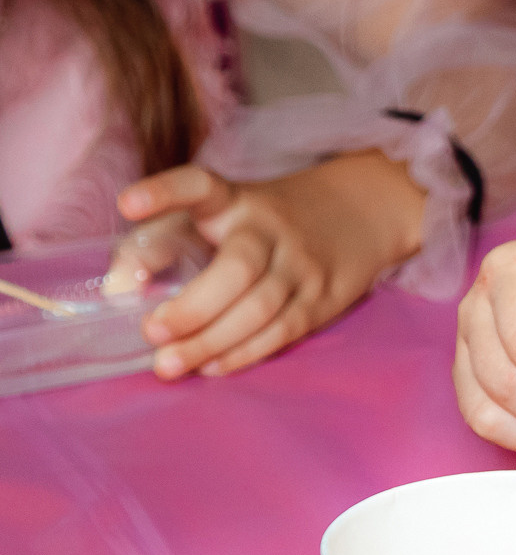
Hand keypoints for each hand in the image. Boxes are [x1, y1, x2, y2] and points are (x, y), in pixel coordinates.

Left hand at [117, 153, 424, 377]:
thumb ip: (160, 244)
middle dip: (192, 307)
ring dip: (210, 341)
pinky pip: (282, 331)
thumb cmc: (261, 224)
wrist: (357, 213)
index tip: (126, 204)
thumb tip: (118, 290)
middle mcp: (271, 228)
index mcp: (235, 201)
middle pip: (237, 268)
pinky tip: (212, 367)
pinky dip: (244, 353)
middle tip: (152, 332)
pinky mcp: (324, 298)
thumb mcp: (216, 216)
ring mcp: (303, 264)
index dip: (164, 192)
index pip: (200, 186)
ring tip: (169, 365)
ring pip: (260, 309)